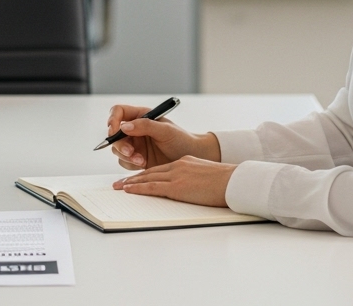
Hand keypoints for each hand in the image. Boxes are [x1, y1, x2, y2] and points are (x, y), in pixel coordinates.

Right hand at [105, 104, 219, 169]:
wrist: (191, 157)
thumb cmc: (182, 140)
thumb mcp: (166, 130)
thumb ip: (145, 126)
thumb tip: (124, 126)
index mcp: (141, 116)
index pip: (119, 112)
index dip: (113, 119)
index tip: (115, 130)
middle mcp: (135, 129)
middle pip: (114, 133)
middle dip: (120, 144)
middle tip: (130, 152)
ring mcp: (135, 145)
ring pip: (117, 149)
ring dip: (126, 156)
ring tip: (141, 161)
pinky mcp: (136, 159)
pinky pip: (124, 162)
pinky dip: (130, 164)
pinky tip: (143, 164)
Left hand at [112, 156, 235, 206]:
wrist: (233, 181)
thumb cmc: (226, 182)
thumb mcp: (207, 174)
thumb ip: (194, 177)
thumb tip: (190, 186)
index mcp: (185, 162)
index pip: (161, 168)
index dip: (146, 173)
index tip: (136, 178)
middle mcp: (178, 166)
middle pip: (150, 171)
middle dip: (134, 178)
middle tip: (120, 183)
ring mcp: (176, 175)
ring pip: (147, 178)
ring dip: (131, 183)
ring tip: (119, 187)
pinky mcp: (176, 187)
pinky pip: (151, 187)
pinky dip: (138, 188)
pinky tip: (128, 190)